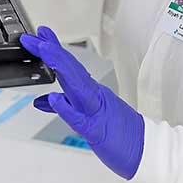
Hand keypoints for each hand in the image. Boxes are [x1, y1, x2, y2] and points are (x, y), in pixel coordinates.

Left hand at [22, 26, 144, 179]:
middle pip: (71, 70)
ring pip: (76, 86)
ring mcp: (97, 112)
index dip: (54, 50)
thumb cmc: (120, 135)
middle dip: (51, 52)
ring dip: (60, 67)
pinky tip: (53, 98)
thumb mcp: (89, 118)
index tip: (41, 34)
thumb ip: (66, 107)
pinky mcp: (97, 131)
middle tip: (35, 37)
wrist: (147, 149)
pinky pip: (80, 119)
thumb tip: (43, 101)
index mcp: (91, 93)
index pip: (70, 67)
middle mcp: (94, 96)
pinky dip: (66, 108)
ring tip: (44, 51)